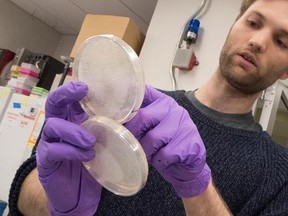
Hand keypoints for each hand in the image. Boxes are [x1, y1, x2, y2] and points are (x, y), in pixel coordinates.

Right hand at [36, 81, 101, 215]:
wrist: (78, 195)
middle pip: (54, 104)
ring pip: (53, 126)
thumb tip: (134, 114)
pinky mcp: (46, 161)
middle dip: (65, 94)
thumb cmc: (92, 164)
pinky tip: (87, 156)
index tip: (87, 85)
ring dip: (74, 131)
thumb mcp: (103, 143)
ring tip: (91, 141)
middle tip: (81, 91)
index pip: (68, 99)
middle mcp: (59, 127)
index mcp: (72, 120)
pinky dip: (72, 151)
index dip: (74, 89)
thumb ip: (110, 129)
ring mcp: (50, 143)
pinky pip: (54, 151)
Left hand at [125, 85, 210, 197]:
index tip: (115, 112)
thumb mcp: (151, 128)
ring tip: (148, 155)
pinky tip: (163, 161)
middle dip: (133, 135)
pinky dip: (160, 161)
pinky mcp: (191, 143)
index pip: (144, 92)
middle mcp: (174, 109)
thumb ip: (137, 120)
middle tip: (131, 145)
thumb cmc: (164, 145)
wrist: (187, 165)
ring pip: (154, 138)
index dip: (128, 101)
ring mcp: (185, 125)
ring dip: (147, 151)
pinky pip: (165, 154)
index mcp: (163, 102)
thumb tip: (112, 120)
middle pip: (144, 117)